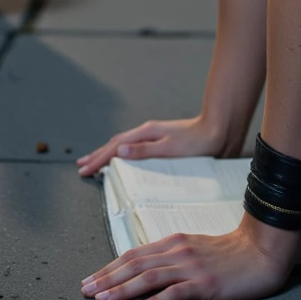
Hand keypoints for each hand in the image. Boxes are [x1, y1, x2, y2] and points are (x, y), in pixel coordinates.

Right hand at [76, 114, 230, 177]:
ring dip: (107, 153)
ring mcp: (153, 136)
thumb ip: (144, 150)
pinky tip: (123, 159)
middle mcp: (147, 132)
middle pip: (115, 144)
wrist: (218, 131)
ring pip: (123, 144)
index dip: (98, 159)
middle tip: (82, 165)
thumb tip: (119, 150)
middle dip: (97, 155)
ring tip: (96, 161)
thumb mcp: (170, 148)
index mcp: (146, 133)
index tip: (84, 169)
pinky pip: (134, 147)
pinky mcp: (160, 142)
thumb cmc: (198, 142)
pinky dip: (122, 153)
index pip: (115, 147)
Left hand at [80, 213, 300, 299]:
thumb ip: (170, 257)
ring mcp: (191, 268)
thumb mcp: (194, 249)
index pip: (133, 255)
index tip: (90, 280)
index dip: (109, 267)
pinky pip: (176, 293)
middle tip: (84, 291)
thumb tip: (143, 268)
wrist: (261, 252)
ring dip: (122, 289)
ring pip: (149, 277)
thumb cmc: (228, 254)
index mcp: (173, 243)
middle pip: (135, 264)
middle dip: (107, 278)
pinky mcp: (205, 284)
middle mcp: (177, 252)